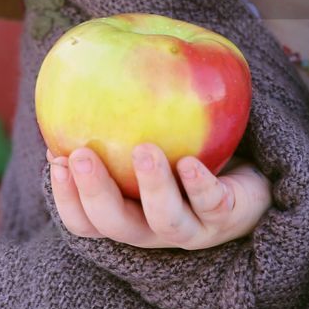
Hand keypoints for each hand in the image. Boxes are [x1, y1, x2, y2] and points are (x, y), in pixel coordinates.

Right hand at [47, 143, 271, 250]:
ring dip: (151, 187)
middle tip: (83, 155)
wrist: (253, 179)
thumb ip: (122, 123)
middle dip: (95, 193)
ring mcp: (192, 229)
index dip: (66, 198)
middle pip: (116, 225)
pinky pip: (211, 204)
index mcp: (129, 215)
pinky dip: (199, 185)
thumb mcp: (155, 139)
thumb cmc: (191, 154)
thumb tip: (83, 79)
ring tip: (144, 150)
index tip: (56, 158)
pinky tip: (189, 162)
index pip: (86, 222)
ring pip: (165, 221)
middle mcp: (155, 229)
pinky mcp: (226, 216)